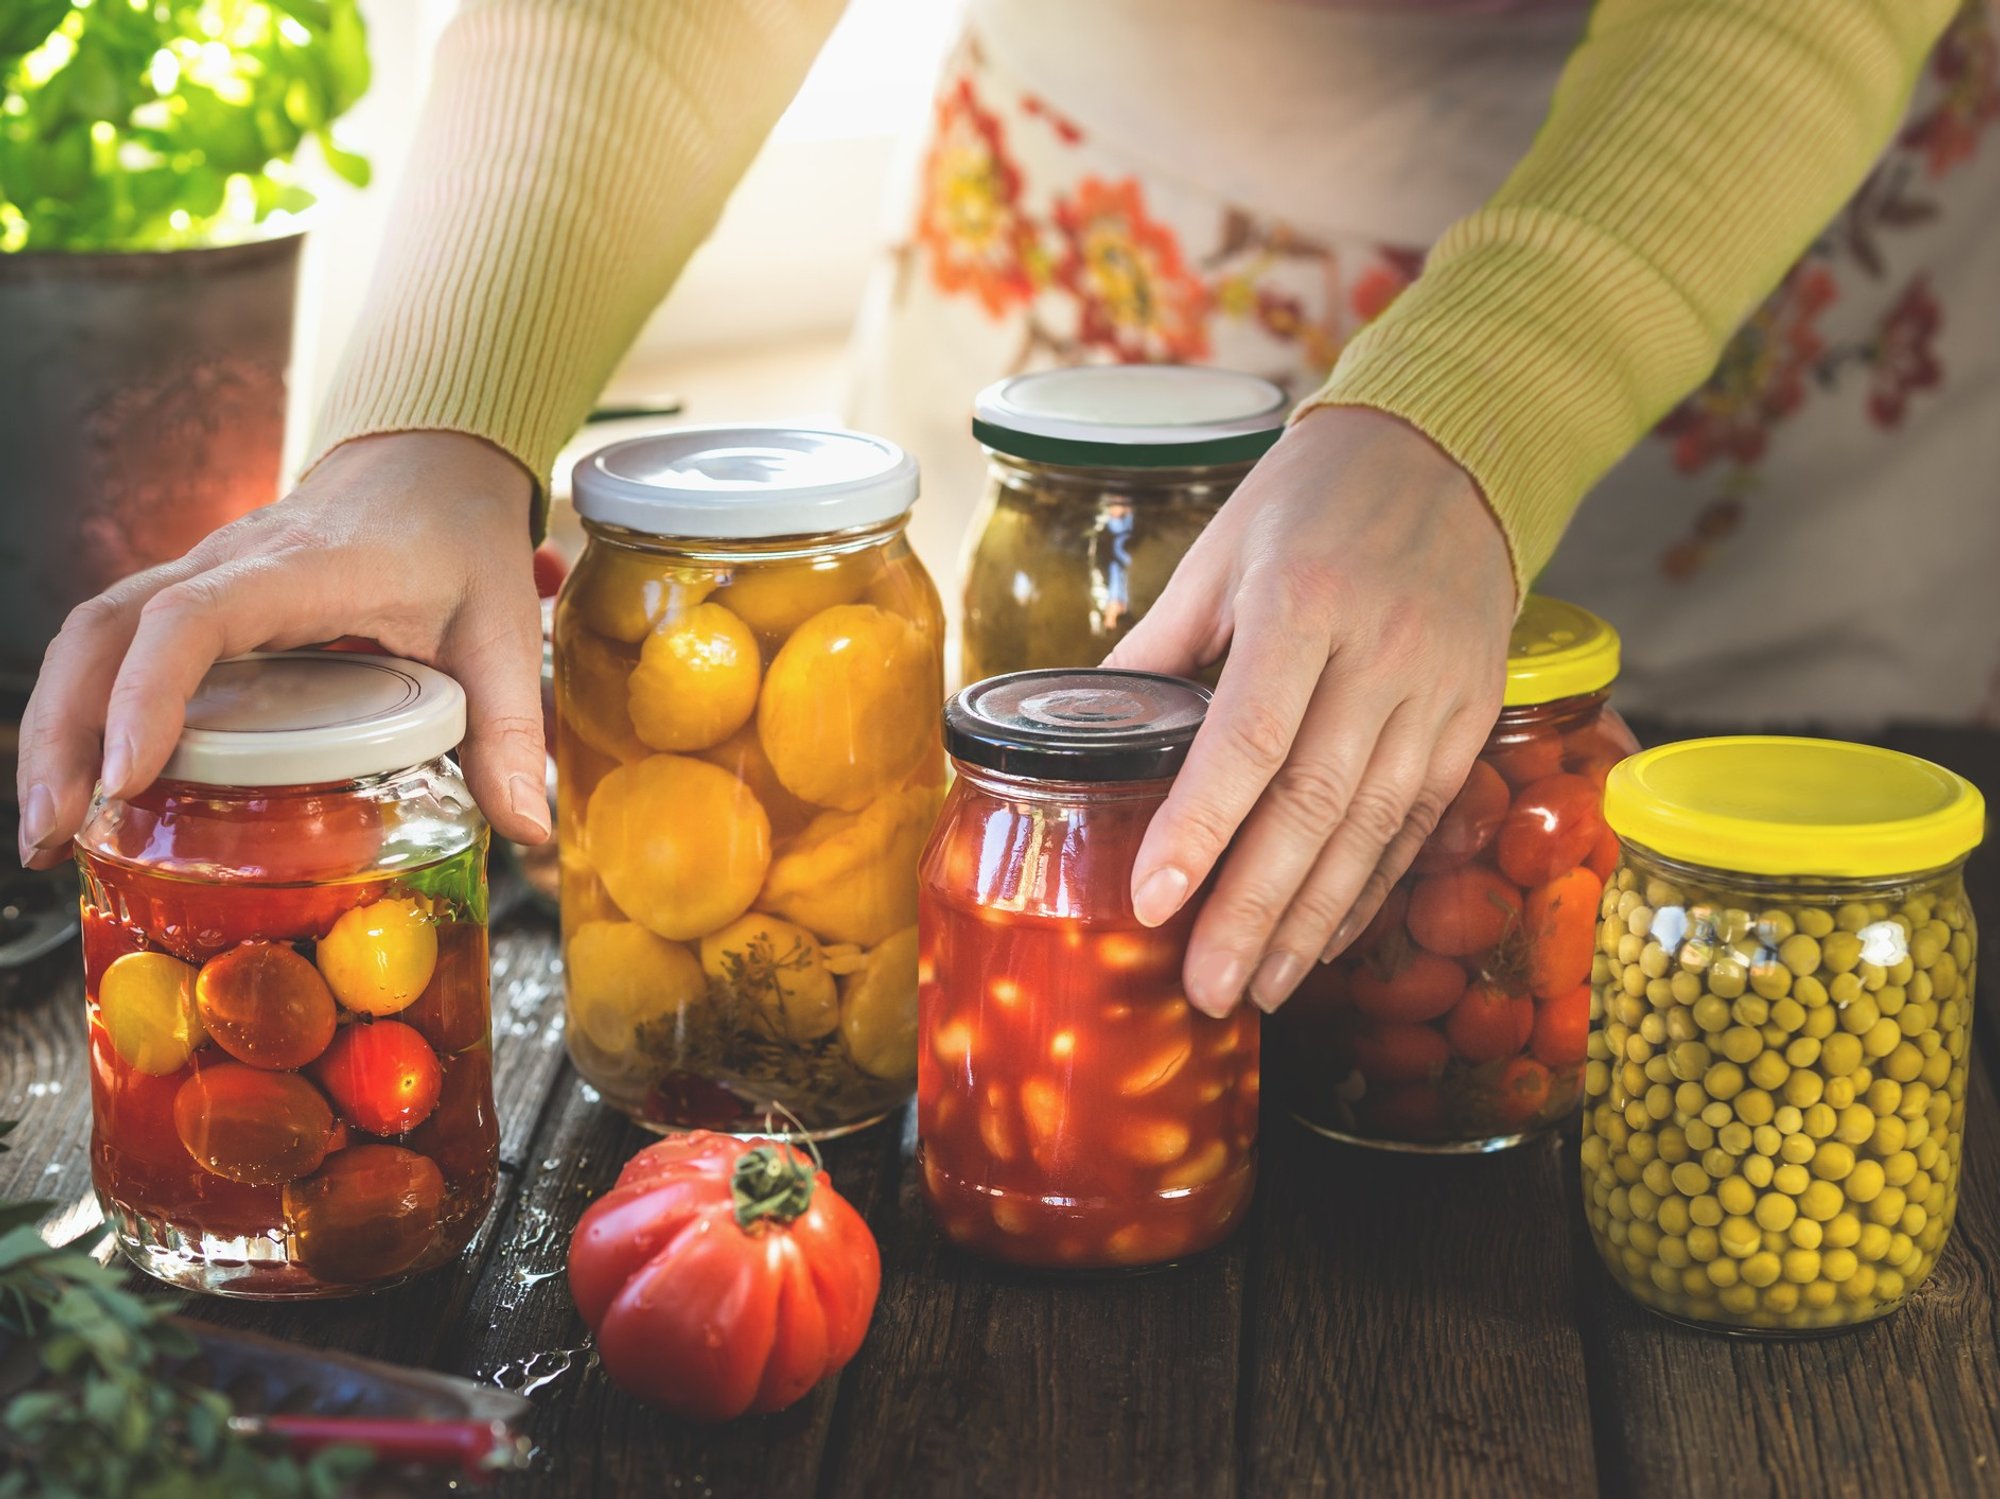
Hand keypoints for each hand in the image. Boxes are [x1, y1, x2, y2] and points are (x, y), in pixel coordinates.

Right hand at [17, 431, 549, 867]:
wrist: (433, 458)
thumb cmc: (460, 537)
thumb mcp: (503, 630)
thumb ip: (510, 728)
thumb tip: (526, 831)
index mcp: (301, 569)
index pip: (192, 619)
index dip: (149, 695)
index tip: (129, 778)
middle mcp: (228, 565)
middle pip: (104, 631)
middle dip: (64, 734)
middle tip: (54, 834)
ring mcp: (201, 576)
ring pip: (91, 635)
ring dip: (56, 726)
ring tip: (49, 828)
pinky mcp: (195, 597)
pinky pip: (113, 643)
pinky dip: (83, 709)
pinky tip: (87, 783)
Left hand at [1104, 406, 1515, 1016]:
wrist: (1451, 454)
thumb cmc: (1314, 497)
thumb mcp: (1221, 550)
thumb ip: (1159, 647)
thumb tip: (1088, 731)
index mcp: (1304, 600)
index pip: (1248, 737)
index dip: (1200, 828)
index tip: (1152, 902)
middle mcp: (1381, 652)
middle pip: (1314, 803)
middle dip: (1255, 908)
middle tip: (1207, 988)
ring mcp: (1436, 691)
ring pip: (1373, 826)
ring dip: (1313, 919)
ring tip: (1262, 988)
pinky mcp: (1470, 718)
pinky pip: (1419, 820)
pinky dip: (1369, 886)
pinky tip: (1325, 937)